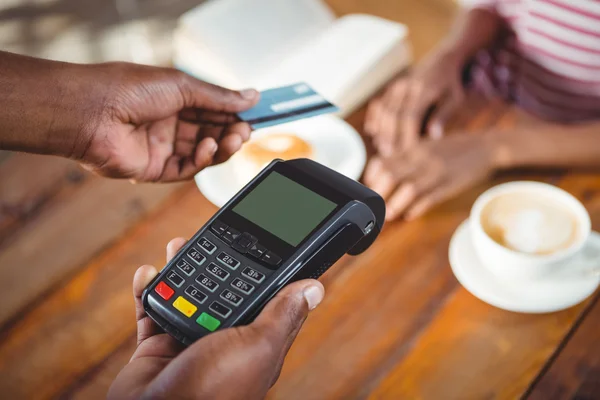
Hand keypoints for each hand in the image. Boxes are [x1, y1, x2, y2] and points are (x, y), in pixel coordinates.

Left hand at [78, 63, 259, 181]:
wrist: (92, 112)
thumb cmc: (128, 89)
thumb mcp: (182, 86)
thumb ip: (218, 97)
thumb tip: (252, 96)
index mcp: (173, 99)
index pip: (212, 109)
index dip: (234, 113)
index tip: (255, 114)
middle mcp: (169, 124)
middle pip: (211, 132)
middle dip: (231, 131)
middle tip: (247, 130)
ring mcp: (162, 147)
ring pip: (203, 153)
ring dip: (222, 146)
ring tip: (234, 138)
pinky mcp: (155, 169)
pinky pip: (187, 168)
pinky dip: (202, 159)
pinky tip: (207, 146)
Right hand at [108, 238, 324, 399]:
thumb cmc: (212, 392)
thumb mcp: (258, 346)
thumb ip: (282, 315)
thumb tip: (314, 289)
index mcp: (254, 342)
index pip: (265, 298)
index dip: (263, 270)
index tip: (260, 243)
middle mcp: (223, 340)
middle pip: (223, 291)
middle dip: (217, 263)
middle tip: (211, 238)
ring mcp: (190, 343)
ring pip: (187, 295)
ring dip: (181, 269)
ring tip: (177, 245)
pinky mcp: (158, 349)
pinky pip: (153, 312)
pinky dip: (149, 291)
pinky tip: (149, 273)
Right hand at [364, 47, 464, 155]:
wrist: (442, 60)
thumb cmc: (450, 85)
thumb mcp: (455, 98)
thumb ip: (444, 116)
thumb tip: (435, 136)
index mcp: (424, 90)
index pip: (411, 117)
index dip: (405, 135)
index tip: (405, 152)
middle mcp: (407, 86)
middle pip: (393, 114)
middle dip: (389, 136)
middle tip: (387, 154)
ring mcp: (397, 86)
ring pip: (383, 109)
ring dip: (380, 129)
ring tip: (380, 146)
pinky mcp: (392, 87)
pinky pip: (379, 103)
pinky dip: (374, 117)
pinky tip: (372, 130)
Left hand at [364, 133, 498, 220]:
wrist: (486, 146)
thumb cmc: (452, 148)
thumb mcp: (425, 147)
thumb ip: (405, 158)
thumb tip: (382, 175)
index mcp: (413, 148)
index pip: (382, 162)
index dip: (371, 179)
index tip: (369, 190)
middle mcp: (422, 158)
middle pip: (390, 176)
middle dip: (378, 194)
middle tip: (374, 206)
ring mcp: (437, 172)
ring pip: (409, 189)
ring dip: (395, 205)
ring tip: (388, 215)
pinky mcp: (451, 184)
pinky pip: (430, 198)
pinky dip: (417, 208)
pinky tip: (409, 215)